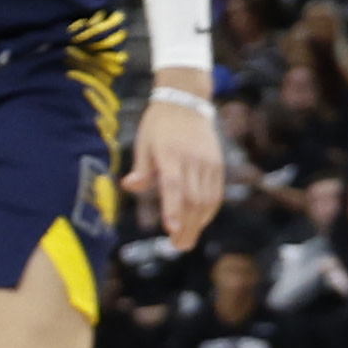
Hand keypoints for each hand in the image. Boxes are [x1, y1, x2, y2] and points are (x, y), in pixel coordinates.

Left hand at [134, 88, 224, 247]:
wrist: (186, 100)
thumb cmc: (159, 124)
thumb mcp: (143, 141)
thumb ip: (141, 168)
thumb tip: (130, 186)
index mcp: (169, 152)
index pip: (173, 184)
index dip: (172, 208)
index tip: (172, 230)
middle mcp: (191, 158)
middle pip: (192, 198)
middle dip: (187, 226)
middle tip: (179, 246)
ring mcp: (208, 161)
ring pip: (206, 199)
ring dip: (198, 224)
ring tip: (187, 241)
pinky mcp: (217, 164)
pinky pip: (216, 193)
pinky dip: (209, 211)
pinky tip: (200, 223)